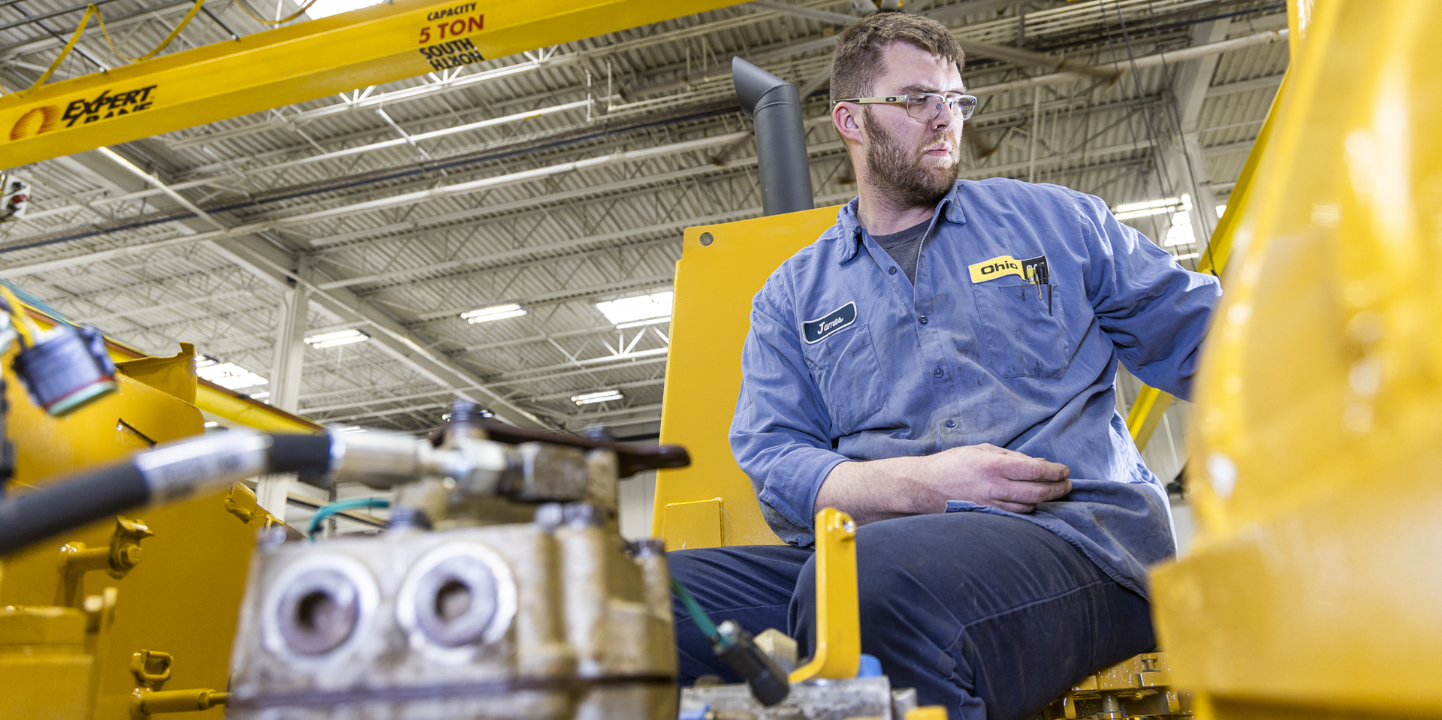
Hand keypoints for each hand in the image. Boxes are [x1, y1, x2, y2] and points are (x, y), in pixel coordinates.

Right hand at [915, 443, 1070, 513]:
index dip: (1055, 471)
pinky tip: (1032, 502)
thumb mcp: (982, 450)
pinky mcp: (987, 516)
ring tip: (1052, 492)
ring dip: (1045, 500)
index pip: (1035, 469)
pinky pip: (1015, 514)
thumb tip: (1038, 462)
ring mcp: (990, 505)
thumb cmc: (953, 464)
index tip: (1064, 470)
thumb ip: (1011, 456)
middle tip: (1067, 484)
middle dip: (1058, 489)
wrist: (926, 486)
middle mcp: (994, 487)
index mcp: (993, 465)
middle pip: (1038, 492)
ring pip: (1029, 506)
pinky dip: (1028, 508)